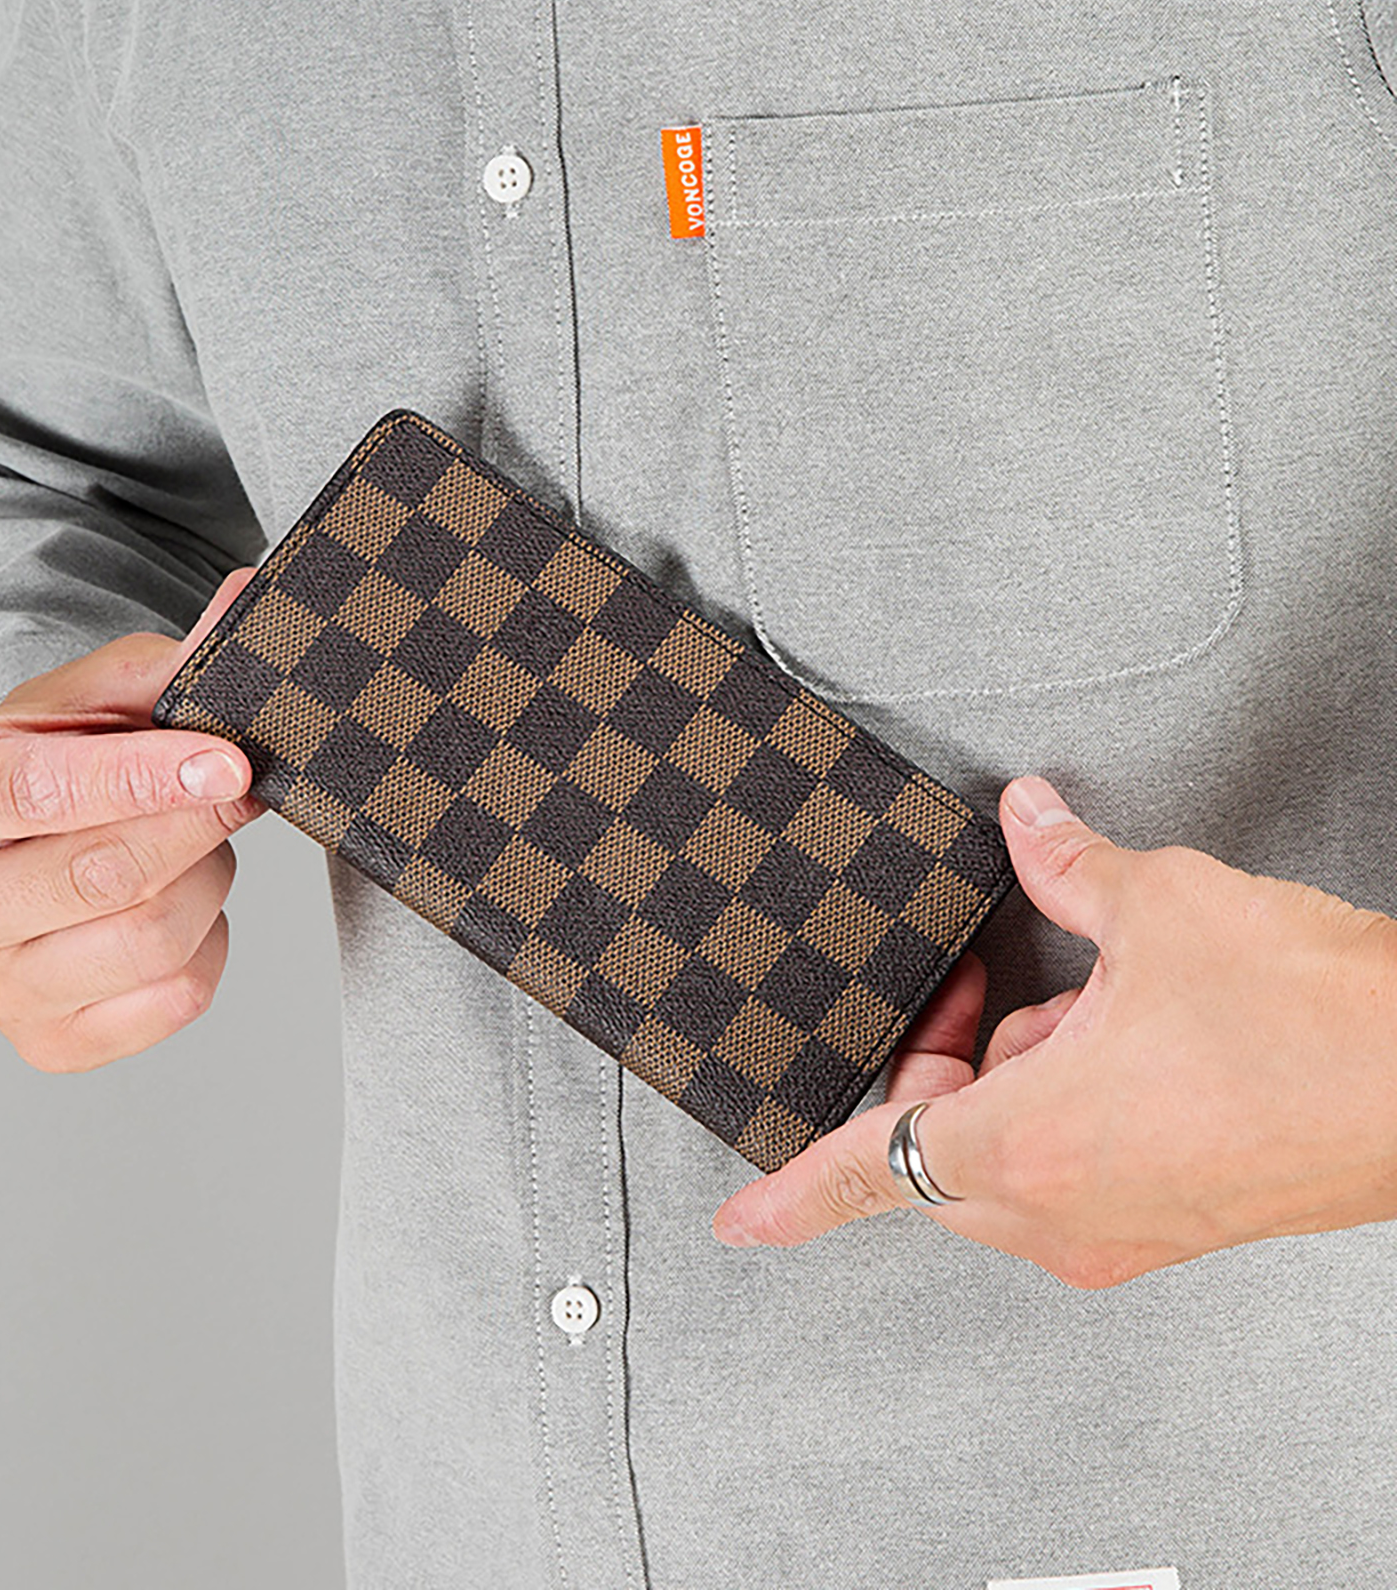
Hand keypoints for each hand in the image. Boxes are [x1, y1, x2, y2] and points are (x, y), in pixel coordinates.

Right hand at [0, 569, 266, 1071]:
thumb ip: (170, 660)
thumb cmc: (56, 761)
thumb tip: (252, 600)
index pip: (38, 793)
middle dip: (195, 827)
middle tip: (237, 787)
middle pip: (99, 877)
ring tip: (198, 844)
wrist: (23, 841)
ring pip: (148, 941)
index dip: (148, 778)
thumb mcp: (95, 696)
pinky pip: (173, 1001)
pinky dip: (208, 947)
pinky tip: (188, 905)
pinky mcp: (49, 1044)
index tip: (228, 759)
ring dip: (206, 881)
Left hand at [711, 776, 1396, 1287]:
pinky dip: (1062, 1107)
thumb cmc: (1314, 1022)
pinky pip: (1064, 1172)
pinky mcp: (1171, 1228)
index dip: (793, 1196)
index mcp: (1029, 1145)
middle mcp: (1063, 1211)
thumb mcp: (1160, 909)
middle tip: (976, 988)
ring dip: (1011, 1079)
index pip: (870, 1167)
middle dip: (937, 1066)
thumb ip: (1067, 867)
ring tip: (1082, 1003)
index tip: (740, 1221)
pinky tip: (1121, 1039)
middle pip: (931, 1148)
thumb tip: (1029, 821)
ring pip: (1000, 1160)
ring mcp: (1121, 1232)